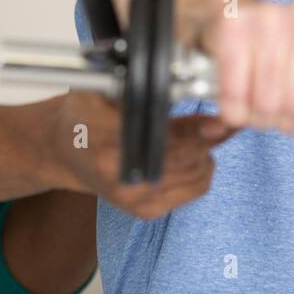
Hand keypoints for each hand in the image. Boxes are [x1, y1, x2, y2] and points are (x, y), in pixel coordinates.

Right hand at [47, 90, 236, 218]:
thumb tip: (182, 81)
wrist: (65, 151)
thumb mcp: (102, 87)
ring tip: (204, 131)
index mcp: (107, 144)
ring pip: (197, 172)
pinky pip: (195, 188)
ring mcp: (135, 199)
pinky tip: (194, 152)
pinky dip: (202, 168)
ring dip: (207, 149)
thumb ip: (138, 85)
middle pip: (187, 157)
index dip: (198, 130)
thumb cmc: (83, 114)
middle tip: (229, 118)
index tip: (223, 120)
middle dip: (211, 136)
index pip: (165, 138)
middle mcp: (121, 177)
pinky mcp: (146, 211)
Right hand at [196, 0, 293, 140]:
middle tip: (283, 104)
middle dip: (289, 118)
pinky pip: (234, 92)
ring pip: (267, 102)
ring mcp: (269, 17)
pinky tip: (239, 95)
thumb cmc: (293, 59)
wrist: (245, 22)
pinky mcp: (233, 26)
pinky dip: (234, 107)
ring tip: (260, 99)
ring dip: (260, 115)